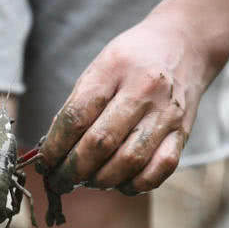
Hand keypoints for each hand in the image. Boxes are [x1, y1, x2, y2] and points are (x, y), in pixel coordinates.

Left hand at [39, 13, 208, 194]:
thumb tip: (54, 149)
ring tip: (86, 181)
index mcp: (113, 70)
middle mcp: (143, 91)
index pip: (76, 117)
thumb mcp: (98, 68)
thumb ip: (77, 105)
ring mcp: (166, 114)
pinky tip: (119, 183)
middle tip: (60, 179)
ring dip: (101, 180)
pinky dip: (135, 184)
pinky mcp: (183, 133)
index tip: (43, 162)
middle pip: (101, 142)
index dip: (54, 146)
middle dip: (73, 169)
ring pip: (129, 161)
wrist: (185, 43)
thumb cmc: (131, 59)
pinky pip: (160, 170)